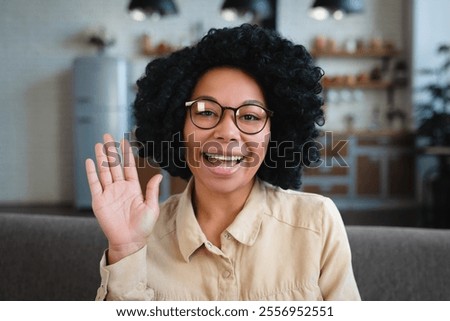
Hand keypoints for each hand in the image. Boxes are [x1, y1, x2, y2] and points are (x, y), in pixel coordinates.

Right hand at [85, 133, 161, 263]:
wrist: (130, 241)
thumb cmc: (143, 227)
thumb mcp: (151, 207)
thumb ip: (152, 190)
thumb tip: (158, 175)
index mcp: (133, 188)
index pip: (128, 166)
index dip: (126, 153)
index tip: (124, 141)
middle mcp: (120, 188)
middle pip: (114, 165)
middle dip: (110, 151)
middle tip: (107, 136)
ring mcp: (108, 193)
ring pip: (103, 171)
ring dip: (101, 158)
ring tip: (99, 144)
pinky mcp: (99, 201)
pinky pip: (94, 184)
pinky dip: (91, 172)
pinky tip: (90, 161)